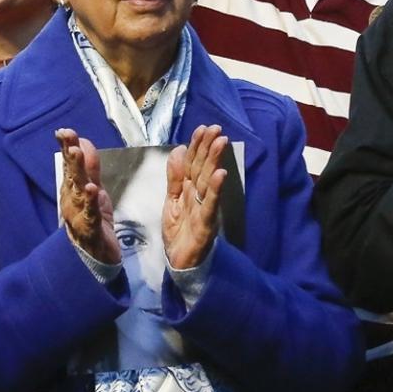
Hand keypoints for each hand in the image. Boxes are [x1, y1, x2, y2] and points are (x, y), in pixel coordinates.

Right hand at [57, 129, 119, 264]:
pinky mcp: (90, 228)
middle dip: (69, 154)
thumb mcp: (92, 189)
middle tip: (68, 136)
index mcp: (72, 189)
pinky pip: (90, 213)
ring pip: (78, 190)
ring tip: (76, 154)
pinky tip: (92, 189)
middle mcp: (72, 199)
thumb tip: (83, 141)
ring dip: (76, 171)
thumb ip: (89, 167)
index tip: (64, 131)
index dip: (66, 147)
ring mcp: (79, 214)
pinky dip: (90, 201)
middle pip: (71, 174)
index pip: (68, 164)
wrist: (92, 256)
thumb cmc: (89, 219)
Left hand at [164, 124, 228, 270]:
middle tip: (216, 129)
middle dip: (209, 147)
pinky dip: (215, 189)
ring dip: (215, 161)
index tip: (203, 128)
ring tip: (221, 142)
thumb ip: (175, 177)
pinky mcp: (206, 224)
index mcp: (189, 189)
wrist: (181, 263)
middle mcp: (199, 195)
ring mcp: (204, 208)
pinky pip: (210, 204)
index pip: (193, 163)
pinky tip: (220, 174)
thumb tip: (178, 150)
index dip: (197, 146)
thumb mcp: (172, 200)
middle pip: (203, 168)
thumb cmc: (179, 231)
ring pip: (208, 181)